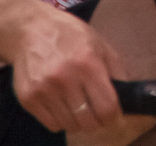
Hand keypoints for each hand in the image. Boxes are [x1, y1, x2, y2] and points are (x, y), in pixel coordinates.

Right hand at [4, 0, 127, 131]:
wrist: (30, 29)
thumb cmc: (70, 35)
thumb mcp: (99, 43)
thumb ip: (116, 70)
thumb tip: (127, 96)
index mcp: (88, 62)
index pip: (106, 106)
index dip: (113, 115)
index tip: (113, 114)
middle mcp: (65, 78)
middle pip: (88, 121)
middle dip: (97, 121)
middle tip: (96, 113)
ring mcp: (44, 90)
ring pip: (70, 125)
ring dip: (78, 122)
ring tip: (79, 108)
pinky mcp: (28, 98)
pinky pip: (51, 124)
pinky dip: (60, 121)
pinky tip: (62, 107)